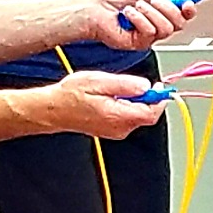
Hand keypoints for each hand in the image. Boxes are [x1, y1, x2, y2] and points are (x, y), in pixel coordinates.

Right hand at [27, 68, 162, 137]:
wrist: (53, 109)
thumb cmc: (71, 95)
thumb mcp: (99, 81)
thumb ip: (125, 84)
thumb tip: (145, 85)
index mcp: (118, 116)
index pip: (151, 113)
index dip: (159, 99)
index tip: (159, 86)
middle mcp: (119, 128)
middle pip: (146, 115)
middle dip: (147, 98)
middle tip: (137, 84)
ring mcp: (115, 131)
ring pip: (137, 116)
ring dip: (135, 101)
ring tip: (116, 89)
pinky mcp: (111, 130)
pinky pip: (127, 118)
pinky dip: (127, 106)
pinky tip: (112, 96)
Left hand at [78, 0, 197, 50]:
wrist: (93, 8)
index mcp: (159, 7)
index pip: (183, 12)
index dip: (190, 8)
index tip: (189, 1)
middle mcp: (156, 22)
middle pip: (180, 22)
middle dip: (169, 8)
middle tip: (154, 0)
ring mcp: (149, 34)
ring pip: (167, 28)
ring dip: (150, 13)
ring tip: (134, 6)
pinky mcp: (140, 43)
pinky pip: (151, 33)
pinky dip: (139, 20)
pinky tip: (127, 15)